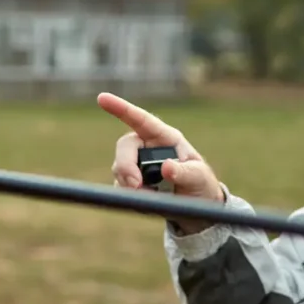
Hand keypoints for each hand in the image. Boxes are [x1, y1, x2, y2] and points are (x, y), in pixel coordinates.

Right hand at [97, 92, 224, 230]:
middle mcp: (147, 147)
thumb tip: (166, 168)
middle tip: (136, 185)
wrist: (195, 205)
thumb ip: (185, 173)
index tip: (102, 98)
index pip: (141, 120)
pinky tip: (150, 199)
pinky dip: (131, 196)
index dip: (121, 108)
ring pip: (119, 169)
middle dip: (126, 166)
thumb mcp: (200, 177)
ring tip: (154, 196)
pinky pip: (120, 186)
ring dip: (130, 184)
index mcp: (165, 137)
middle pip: (125, 147)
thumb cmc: (201, 183)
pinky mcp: (130, 182)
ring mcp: (136, 164)